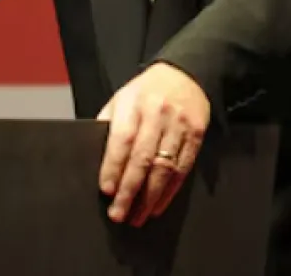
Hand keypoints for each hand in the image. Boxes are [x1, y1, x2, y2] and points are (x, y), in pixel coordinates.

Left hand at [96, 62, 209, 225]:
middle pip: (143, 158)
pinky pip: (183, 168)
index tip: (106, 190)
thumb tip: (94, 158)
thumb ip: (108, 125)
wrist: (184, 74)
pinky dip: (170, 191)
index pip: (122, 139)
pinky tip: (158, 205)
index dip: (114, 167)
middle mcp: (157, 113)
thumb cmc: (145, 92)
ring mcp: (179, 124)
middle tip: (118, 213)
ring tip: (137, 216)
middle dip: (129, 190)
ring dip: (150, 197)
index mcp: (133, 103)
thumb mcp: (121, 99)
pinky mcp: (196, 134)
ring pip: (164, 167)